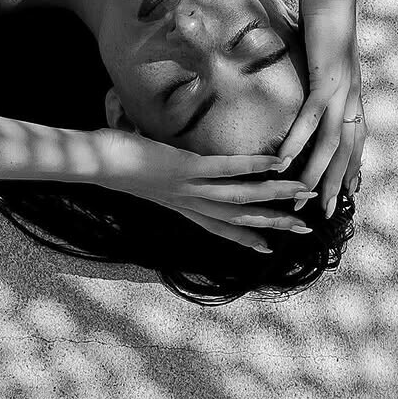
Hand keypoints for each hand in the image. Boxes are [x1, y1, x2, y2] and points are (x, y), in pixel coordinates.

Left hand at [96, 130, 316, 252]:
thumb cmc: (110, 161)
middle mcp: (188, 201)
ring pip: (241, 197)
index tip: (270, 248)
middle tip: (305, 227)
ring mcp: (189, 186)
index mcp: (180, 204)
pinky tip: (276, 161)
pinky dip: (253, 165)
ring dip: (275, 195)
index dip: (246, 238)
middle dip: (273, 223)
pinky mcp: (184, 168)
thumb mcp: (142, 168)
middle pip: (239, 218)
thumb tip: (157, 149)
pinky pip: (226, 169)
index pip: (219, 226)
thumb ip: (158, 165)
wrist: (92, 162)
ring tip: (303, 192)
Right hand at [276, 0, 366, 214]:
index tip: (344, 194)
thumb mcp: (319, 52)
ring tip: (303, 196)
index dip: (350, 168)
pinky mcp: (326, 79)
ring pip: (331, 142)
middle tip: (324, 213)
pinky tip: (285, 158)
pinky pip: (312, 117)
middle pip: (347, 151)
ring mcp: (341, 90)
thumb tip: (302, 75)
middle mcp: (351, 97)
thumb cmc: (325, 15)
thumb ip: (313, 70)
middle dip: (337, 184)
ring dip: (317, 172)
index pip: (355, 140)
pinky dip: (299, 140)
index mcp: (351, 92)